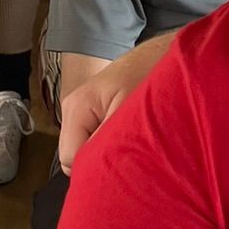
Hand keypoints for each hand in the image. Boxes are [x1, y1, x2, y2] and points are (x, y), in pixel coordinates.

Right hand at [58, 45, 158, 171]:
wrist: (158, 56)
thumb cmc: (147, 78)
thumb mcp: (129, 114)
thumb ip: (107, 142)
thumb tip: (89, 172)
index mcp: (76, 107)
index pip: (69, 158)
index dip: (92, 168)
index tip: (119, 166)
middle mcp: (71, 109)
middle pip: (73, 155)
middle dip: (98, 162)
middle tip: (128, 158)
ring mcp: (80, 111)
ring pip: (84, 149)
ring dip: (105, 153)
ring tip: (131, 144)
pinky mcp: (91, 114)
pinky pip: (92, 140)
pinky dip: (108, 145)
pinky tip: (127, 138)